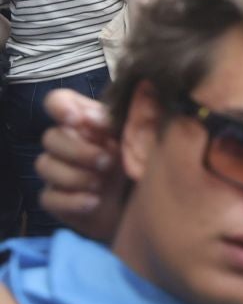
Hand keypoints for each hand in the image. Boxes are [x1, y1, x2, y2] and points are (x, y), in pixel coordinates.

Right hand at [36, 91, 122, 241]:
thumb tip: (94, 117)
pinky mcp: (53, 198)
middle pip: (50, 137)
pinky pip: (49, 197)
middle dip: (79, 150)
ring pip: (45, 166)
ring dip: (75, 175)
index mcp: (83, 120)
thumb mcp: (132, 137)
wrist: (135, 201)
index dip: (60, 107)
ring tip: (101, 184)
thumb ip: (116, 123)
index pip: (57, 101)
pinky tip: (93, 201)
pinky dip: (72, 200)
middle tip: (107, 161)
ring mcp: (55, 171)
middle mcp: (64, 142)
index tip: (76, 119)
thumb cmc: (134, 159)